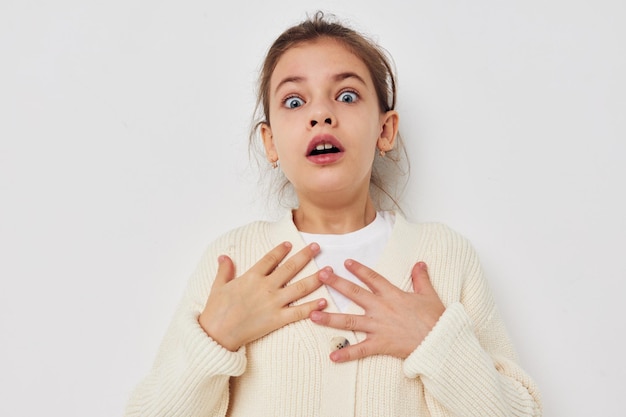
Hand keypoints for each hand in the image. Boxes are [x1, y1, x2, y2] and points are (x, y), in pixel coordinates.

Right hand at [199, 242, 326, 350]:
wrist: (217, 333)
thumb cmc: (216, 311)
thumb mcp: (218, 286)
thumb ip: (224, 270)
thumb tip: (224, 256)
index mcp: (251, 277)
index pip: (270, 259)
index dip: (281, 250)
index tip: (290, 243)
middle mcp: (266, 287)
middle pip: (290, 268)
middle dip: (305, 256)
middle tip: (317, 246)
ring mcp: (273, 303)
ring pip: (299, 287)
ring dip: (316, 278)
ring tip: (329, 270)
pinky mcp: (277, 319)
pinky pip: (299, 312)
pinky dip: (312, 307)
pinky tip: (324, 301)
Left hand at [310, 260, 444, 361]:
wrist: (440, 341)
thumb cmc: (436, 319)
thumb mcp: (429, 294)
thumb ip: (421, 278)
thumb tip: (419, 263)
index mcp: (392, 295)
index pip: (372, 278)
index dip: (358, 269)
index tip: (344, 262)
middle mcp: (381, 308)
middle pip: (354, 294)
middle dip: (336, 283)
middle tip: (320, 275)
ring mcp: (378, 326)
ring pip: (349, 321)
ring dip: (330, 318)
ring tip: (312, 315)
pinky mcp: (380, 344)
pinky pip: (360, 350)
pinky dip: (346, 354)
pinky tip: (332, 356)